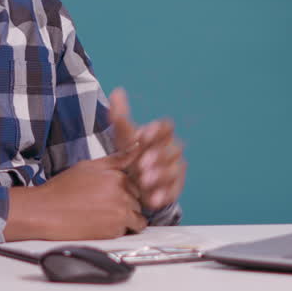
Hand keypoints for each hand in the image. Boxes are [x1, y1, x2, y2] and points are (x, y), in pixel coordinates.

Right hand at [4, 148, 146, 240]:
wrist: (45, 211)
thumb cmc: (63, 189)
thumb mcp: (89, 166)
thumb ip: (116, 159)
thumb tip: (137, 147)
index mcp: (117, 176)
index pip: (136, 184)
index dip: (124, 191)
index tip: (110, 195)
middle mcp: (122, 193)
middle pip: (138, 201)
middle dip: (127, 205)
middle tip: (104, 207)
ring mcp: (120, 212)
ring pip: (137, 218)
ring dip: (126, 219)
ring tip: (104, 217)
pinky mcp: (114, 230)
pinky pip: (128, 231)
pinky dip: (118, 230)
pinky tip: (101, 224)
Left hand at [108, 87, 185, 211]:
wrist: (134, 179)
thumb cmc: (131, 152)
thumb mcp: (123, 136)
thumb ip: (120, 116)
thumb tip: (117, 91)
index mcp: (161, 135)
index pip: (165, 128)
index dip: (156, 130)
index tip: (143, 135)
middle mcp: (171, 151)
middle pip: (171, 150)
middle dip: (158, 156)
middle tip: (142, 164)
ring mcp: (174, 171)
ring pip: (173, 171)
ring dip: (160, 176)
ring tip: (144, 181)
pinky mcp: (173, 190)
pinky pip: (172, 192)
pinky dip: (163, 195)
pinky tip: (152, 199)